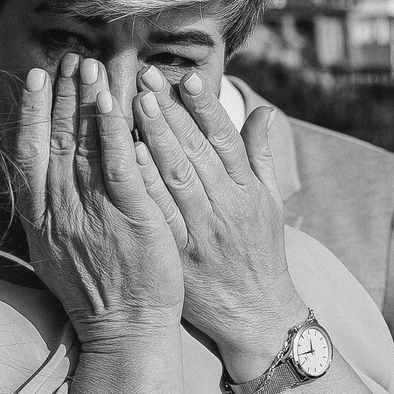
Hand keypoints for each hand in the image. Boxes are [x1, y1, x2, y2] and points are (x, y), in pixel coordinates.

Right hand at [13, 55, 182, 346]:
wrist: (125, 333)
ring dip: (86, 100)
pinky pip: (118, 162)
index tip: (38, 79)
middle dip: (63, 95)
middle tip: (71, 58)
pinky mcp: (128, 216)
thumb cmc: (97, 297)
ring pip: (85, 144)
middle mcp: (60, 211)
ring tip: (91, 65)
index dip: (32, 112)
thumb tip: (37, 188)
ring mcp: (92, 212)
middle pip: (57, 139)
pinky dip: (114, 128)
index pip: (30, 153)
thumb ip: (49, 216)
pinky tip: (117, 100)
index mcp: (41, 219)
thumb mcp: (57, 255)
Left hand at [132, 72, 308, 380]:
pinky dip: (143, 185)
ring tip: (130, 103)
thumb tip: (263, 109)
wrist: (254, 315)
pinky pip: (158, 215)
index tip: (185, 78)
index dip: (205, 107)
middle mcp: (226, 206)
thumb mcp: (269, 203)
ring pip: (175, 177)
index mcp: (247, 190)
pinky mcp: (179, 255)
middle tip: (144, 77)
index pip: (224, 139)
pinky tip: (123, 158)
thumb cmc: (260, 253)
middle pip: (195, 151)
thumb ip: (260, 155)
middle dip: (169, 112)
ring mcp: (201, 231)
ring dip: (152, 138)